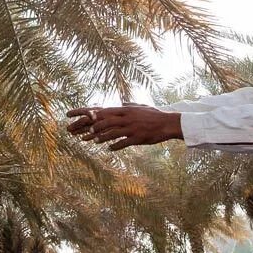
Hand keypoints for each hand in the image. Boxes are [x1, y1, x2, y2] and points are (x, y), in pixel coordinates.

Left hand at [66, 105, 181, 150]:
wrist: (168, 123)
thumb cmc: (154, 115)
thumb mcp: (141, 106)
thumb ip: (130, 105)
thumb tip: (122, 103)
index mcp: (126, 110)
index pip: (106, 111)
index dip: (94, 114)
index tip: (84, 117)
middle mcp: (127, 118)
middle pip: (107, 122)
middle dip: (95, 127)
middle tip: (86, 132)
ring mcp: (132, 128)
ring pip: (113, 133)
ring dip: (102, 137)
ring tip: (94, 141)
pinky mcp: (138, 138)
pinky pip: (124, 143)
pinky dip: (115, 146)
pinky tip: (109, 149)